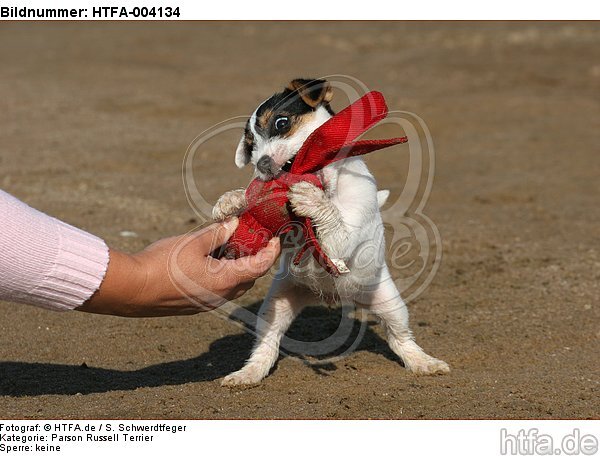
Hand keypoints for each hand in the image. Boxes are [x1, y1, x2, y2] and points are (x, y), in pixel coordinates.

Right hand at [77, 218, 279, 316]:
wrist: (131, 290)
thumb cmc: (162, 264)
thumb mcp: (193, 242)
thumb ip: (217, 233)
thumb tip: (234, 224)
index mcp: (225, 280)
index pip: (260, 267)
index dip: (271, 252)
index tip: (276, 239)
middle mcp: (221, 296)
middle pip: (249, 278)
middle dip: (255, 260)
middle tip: (254, 241)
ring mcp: (207, 303)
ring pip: (233, 286)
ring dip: (238, 269)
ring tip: (230, 248)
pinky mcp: (194, 305)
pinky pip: (218, 291)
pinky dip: (222, 277)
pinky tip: (210, 262)